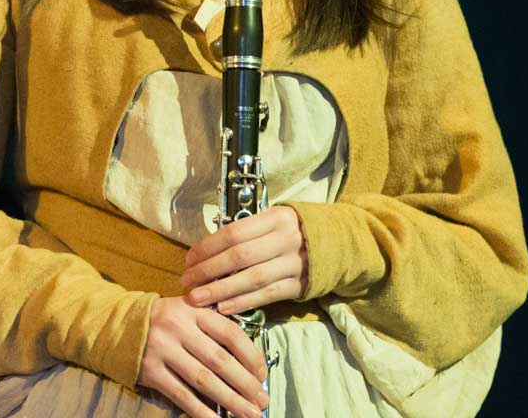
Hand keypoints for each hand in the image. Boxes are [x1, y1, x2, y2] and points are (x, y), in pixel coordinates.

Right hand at [138, 296, 269, 417]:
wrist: (116, 324)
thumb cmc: (162, 320)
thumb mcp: (187, 311)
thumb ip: (212, 327)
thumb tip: (247, 361)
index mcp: (194, 310)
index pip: (230, 333)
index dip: (250, 355)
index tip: (263, 375)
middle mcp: (180, 328)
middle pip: (219, 360)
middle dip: (245, 383)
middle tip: (262, 400)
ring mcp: (164, 350)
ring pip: (203, 379)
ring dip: (229, 399)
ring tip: (248, 413)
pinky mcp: (150, 371)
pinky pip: (180, 394)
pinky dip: (200, 410)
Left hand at [182, 206, 307, 314]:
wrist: (340, 243)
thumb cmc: (296, 230)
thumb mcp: (276, 220)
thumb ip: (249, 231)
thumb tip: (208, 250)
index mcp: (277, 217)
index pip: (234, 233)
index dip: (207, 248)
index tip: (188, 260)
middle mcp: (286, 239)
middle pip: (240, 256)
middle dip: (208, 270)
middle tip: (187, 282)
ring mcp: (295, 263)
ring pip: (252, 279)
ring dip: (221, 290)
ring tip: (198, 299)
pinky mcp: (299, 285)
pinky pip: (267, 295)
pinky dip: (244, 302)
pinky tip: (223, 308)